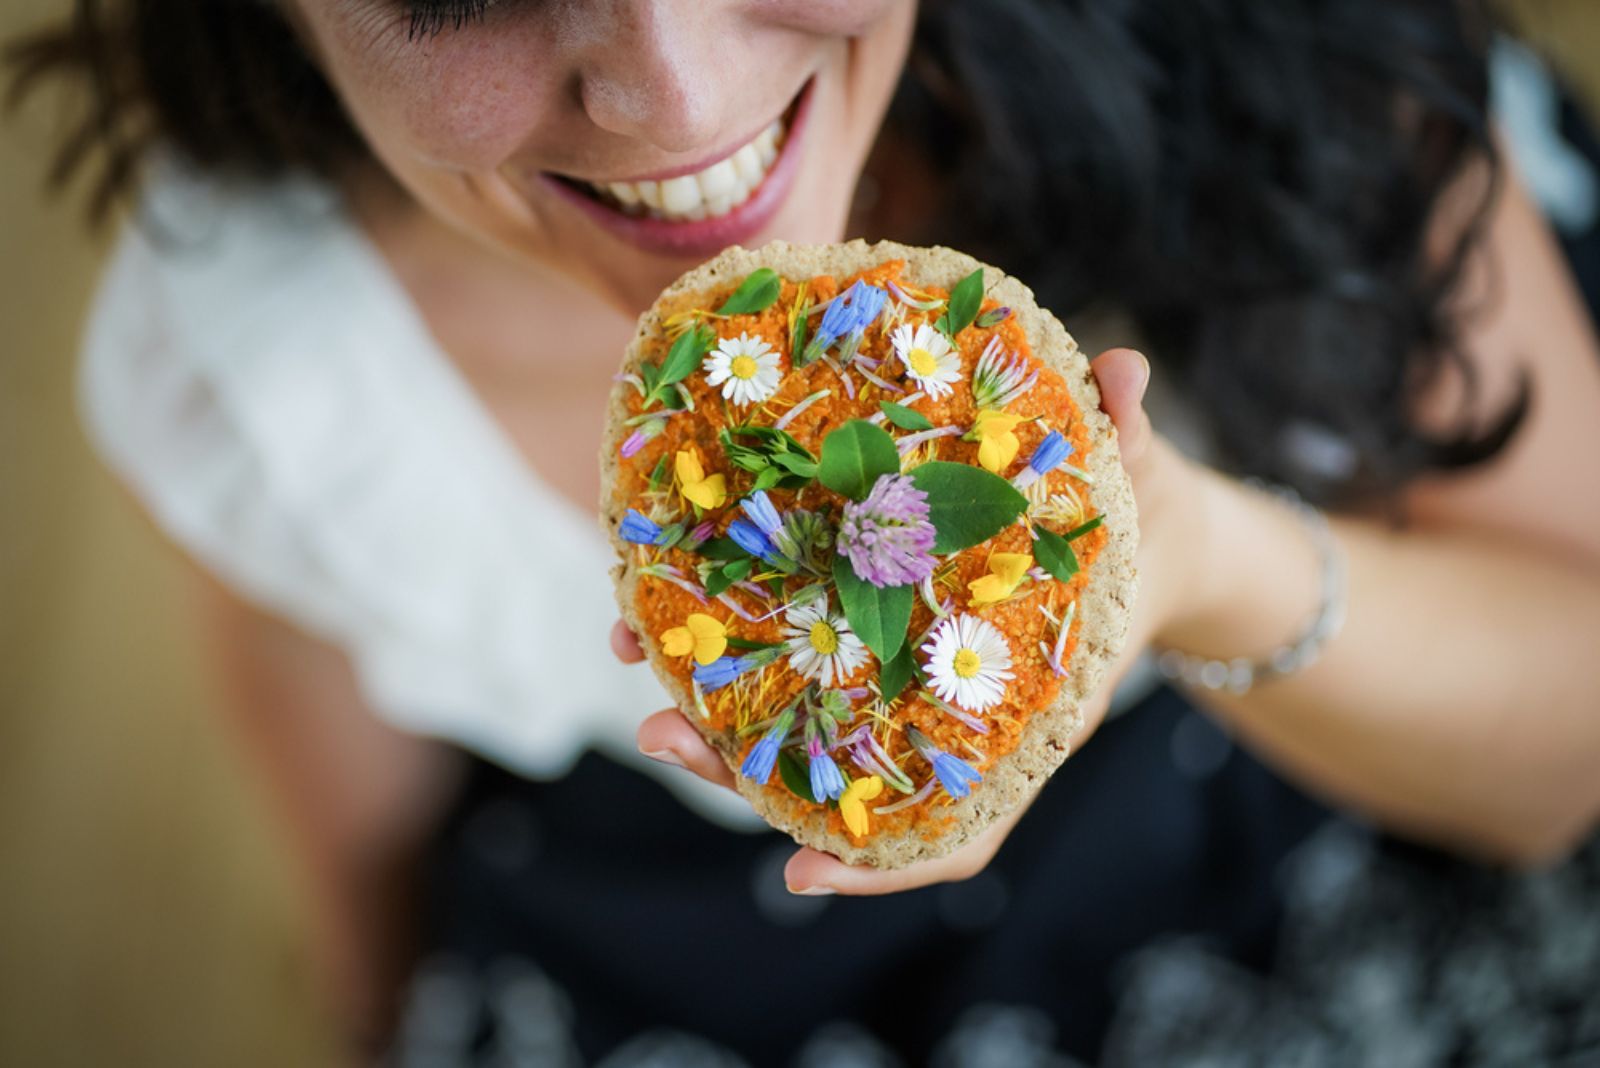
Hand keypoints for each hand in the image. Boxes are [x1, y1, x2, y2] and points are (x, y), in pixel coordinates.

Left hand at [612, 348, 1196, 893]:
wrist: (1134, 533)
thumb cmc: (1133, 529)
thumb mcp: (1139, 483)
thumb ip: (1130, 431)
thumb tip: (1125, 366)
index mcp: (1020, 716)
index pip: (954, 826)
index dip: (877, 868)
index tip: (795, 874)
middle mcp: (948, 714)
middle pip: (839, 778)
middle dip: (743, 769)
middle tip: (661, 737)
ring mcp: (903, 679)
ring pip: (798, 723)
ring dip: (708, 705)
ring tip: (632, 648)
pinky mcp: (873, 631)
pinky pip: (796, 657)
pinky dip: (732, 641)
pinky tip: (668, 606)